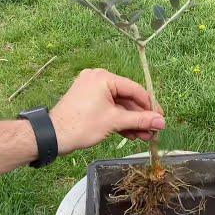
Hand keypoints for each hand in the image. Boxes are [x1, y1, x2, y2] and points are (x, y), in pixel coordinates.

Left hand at [49, 68, 164, 154]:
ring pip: (119, 106)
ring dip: (132, 122)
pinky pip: (109, 109)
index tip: (160, 119)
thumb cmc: (81, 125)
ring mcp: (92, 91)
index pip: (134, 89)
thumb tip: (161, 122)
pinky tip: (132, 134)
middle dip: (140, 117)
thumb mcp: (114, 122)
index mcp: (104, 77)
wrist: (53, 137)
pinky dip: (120, 121)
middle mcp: (98, 79)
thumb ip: (139, 120)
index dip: (150, 106)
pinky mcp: (89, 102)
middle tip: (154, 130)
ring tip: (145, 136)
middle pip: (127, 98)